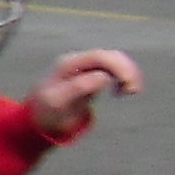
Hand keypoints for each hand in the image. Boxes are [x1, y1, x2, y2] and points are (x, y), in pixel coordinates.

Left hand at [26, 46, 140, 139]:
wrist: (40, 117)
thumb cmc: (47, 111)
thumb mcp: (58, 101)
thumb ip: (79, 87)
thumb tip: (104, 77)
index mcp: (68, 64)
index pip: (99, 56)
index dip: (118, 67)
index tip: (127, 88)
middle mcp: (78, 61)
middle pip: (110, 56)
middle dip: (127, 70)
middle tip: (133, 91)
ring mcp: (85, 66)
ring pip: (116, 61)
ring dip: (129, 73)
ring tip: (131, 91)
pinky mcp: (92, 74)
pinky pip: (115, 69)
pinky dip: (125, 77)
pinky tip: (124, 91)